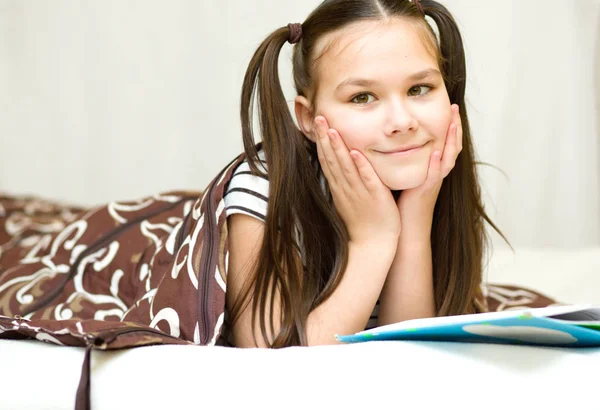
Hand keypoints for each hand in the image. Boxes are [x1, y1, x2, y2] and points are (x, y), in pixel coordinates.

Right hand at [314, 116, 400, 245]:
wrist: (372, 245)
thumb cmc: (363, 222)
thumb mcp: (348, 199)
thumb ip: (344, 182)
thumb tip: (339, 166)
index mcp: (339, 187)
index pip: (327, 160)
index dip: (321, 141)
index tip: (316, 123)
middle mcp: (345, 188)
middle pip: (332, 159)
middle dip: (324, 138)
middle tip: (319, 117)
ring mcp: (358, 192)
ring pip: (345, 167)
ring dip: (338, 148)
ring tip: (332, 129)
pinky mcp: (375, 197)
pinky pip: (367, 180)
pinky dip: (361, 167)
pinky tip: (355, 153)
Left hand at [396, 104, 462, 239]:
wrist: (405, 227)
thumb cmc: (404, 202)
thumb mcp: (409, 174)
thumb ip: (409, 159)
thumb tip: (400, 141)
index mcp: (433, 168)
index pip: (445, 143)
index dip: (450, 126)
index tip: (450, 107)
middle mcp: (437, 173)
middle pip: (452, 147)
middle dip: (455, 127)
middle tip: (455, 108)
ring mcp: (433, 182)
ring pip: (447, 158)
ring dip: (451, 140)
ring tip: (452, 123)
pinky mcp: (425, 192)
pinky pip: (434, 176)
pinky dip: (436, 163)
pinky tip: (435, 151)